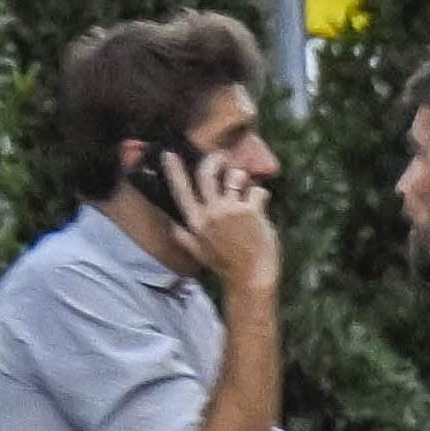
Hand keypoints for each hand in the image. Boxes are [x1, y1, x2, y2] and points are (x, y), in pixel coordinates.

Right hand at [173, 146, 283, 303]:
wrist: (251, 276)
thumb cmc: (226, 265)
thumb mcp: (199, 253)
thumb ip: (183, 237)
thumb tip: (171, 225)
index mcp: (196, 222)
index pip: (181, 190)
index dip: (174, 171)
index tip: (168, 154)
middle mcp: (211, 213)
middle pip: (207, 174)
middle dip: (215, 160)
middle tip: (221, 157)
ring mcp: (231, 210)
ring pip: (235, 176)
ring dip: (241, 177)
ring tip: (245, 185)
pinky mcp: (251, 211)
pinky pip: (257, 191)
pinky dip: (261, 195)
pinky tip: (261, 206)